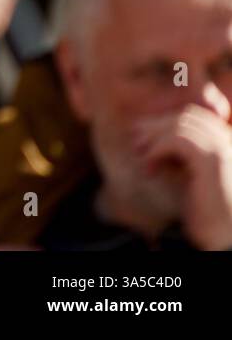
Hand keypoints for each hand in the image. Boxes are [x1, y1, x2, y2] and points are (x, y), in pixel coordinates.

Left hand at [134, 106, 231, 249]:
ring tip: (141, 157)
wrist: (222, 242)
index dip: (167, 121)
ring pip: (183, 125)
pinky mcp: (212, 163)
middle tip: (136, 142)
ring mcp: (225, 151)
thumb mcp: (189, 176)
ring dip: (154, 138)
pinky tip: (149, 169)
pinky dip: (157, 149)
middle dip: (158, 125)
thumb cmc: (205, 213)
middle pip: (190, 116)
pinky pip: (179, 140)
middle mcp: (231, 144)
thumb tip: (143, 129)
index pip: (199, 117)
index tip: (143, 134)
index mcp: (230, 145)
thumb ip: (178, 154)